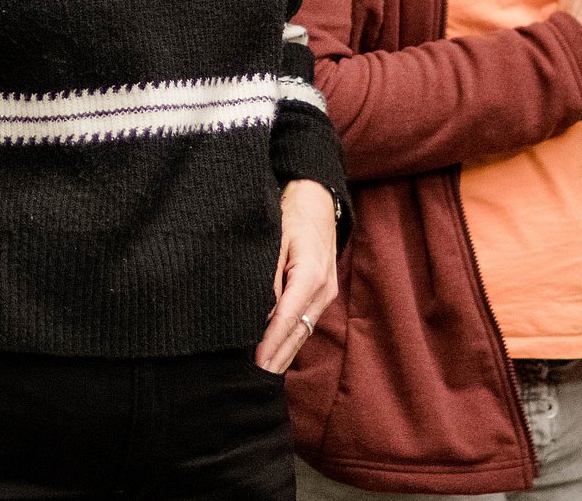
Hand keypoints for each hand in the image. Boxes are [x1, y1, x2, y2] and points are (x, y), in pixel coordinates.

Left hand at [255, 180, 338, 372]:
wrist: (317, 200)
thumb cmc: (290, 214)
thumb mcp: (273, 238)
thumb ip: (267, 274)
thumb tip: (258, 309)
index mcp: (310, 275)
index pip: (286, 318)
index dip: (270, 343)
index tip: (256, 363)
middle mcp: (322, 289)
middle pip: (297, 332)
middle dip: (277, 358)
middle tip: (255, 382)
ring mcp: (326, 293)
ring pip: (303, 332)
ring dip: (284, 354)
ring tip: (264, 377)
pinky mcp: (323, 294)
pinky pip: (305, 323)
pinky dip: (291, 341)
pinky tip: (277, 355)